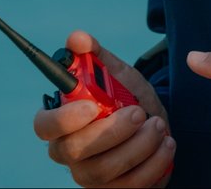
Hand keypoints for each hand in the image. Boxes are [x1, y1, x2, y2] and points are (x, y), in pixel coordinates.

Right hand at [33, 31, 173, 188]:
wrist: (155, 126)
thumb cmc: (127, 100)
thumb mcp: (117, 74)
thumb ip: (96, 56)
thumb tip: (76, 38)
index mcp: (62, 123)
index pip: (44, 126)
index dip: (63, 119)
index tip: (93, 105)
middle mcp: (69, 154)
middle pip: (74, 151)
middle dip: (111, 131)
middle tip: (139, 113)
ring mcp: (90, 177)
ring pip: (104, 170)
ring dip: (137, 146)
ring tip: (158, 125)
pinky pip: (129, 186)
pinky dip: (153, 164)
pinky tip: (166, 144)